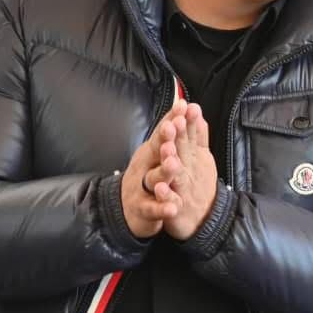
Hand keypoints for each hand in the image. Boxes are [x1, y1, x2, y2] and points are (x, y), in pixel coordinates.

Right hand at [122, 101, 188, 237]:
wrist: (129, 210)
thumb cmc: (147, 175)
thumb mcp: (156, 151)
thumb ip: (170, 129)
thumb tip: (182, 102)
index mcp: (151, 152)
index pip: (163, 133)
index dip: (172, 119)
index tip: (183, 106)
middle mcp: (144, 167)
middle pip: (156, 151)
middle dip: (166, 139)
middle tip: (174, 127)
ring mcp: (142, 187)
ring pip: (154, 179)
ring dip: (164, 171)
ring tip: (173, 164)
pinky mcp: (143, 209)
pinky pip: (153, 209)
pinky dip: (162, 208)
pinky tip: (172, 207)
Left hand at [160, 101, 219, 240]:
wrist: (207, 219)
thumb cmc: (200, 184)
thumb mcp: (203, 158)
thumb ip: (200, 136)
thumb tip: (197, 112)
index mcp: (195, 157)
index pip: (192, 136)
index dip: (189, 121)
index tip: (186, 105)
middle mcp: (190, 170)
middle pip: (184, 152)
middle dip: (180, 137)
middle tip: (175, 122)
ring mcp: (184, 189)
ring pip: (178, 176)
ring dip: (172, 164)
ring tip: (167, 152)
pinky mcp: (177, 208)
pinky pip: (170, 202)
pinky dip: (166, 197)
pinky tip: (160, 190)